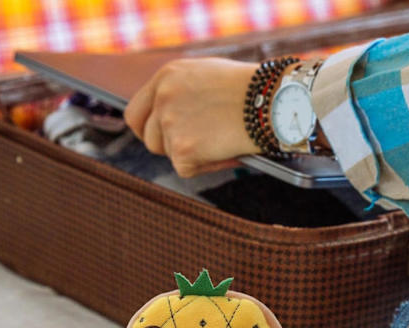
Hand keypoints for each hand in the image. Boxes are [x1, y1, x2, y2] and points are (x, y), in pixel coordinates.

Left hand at [124, 58, 260, 177]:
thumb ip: (180, 93)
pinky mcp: (182, 150)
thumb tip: (167, 119)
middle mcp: (163, 98)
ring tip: (219, 142)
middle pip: (148, 138)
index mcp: (166, 77)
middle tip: (192, 147)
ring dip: (189, 154)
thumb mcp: (206, 77)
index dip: (145, 129)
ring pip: (168, 154)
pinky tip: (226, 150)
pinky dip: (206, 165)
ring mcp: (170, 124)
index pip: (135, 112)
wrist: (273, 100)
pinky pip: (186, 168)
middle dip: (167, 146)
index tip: (155, 138)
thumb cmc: (250, 90)